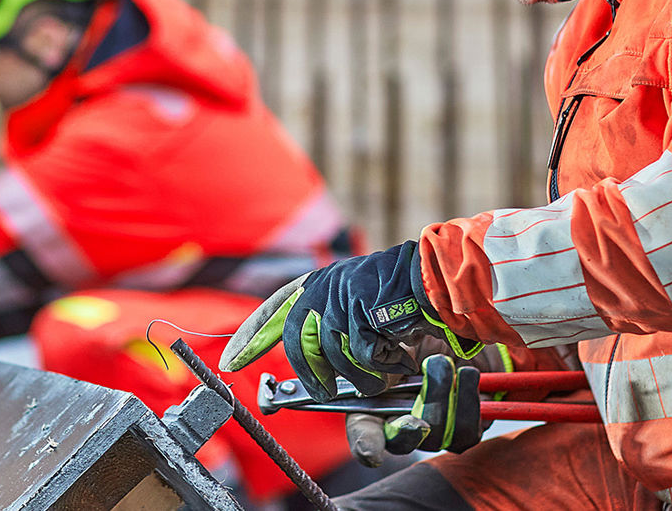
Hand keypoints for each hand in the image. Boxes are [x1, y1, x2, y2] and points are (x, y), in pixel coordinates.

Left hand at [219, 241, 480, 399]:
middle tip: (328, 392)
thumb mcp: (359, 321)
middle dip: (313, 375)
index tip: (231, 361)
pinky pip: (360, 354)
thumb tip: (312, 378)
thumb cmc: (404, 304)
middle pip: (297, 343)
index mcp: (318, 285)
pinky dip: (383, 363)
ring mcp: (337, 295)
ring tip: (384, 370)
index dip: (251, 337)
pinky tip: (400, 354)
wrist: (441, 279)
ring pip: (332, 355)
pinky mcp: (357, 306)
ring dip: (361, 372)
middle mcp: (322, 286)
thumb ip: (333, 342)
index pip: (274, 310)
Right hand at [344, 354, 483, 464]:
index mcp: (376, 403)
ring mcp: (434, 432)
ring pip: (435, 438)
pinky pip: (467, 433)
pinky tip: (467, 373)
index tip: (372, 453)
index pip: (363, 431)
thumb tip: (380, 383)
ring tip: (446, 363)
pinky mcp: (465, 431)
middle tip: (421, 403)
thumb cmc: (426, 340)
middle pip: (400, 443)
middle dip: (410, 428)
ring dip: (442, 398)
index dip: (365, 444)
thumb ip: (385, 366)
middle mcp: (403, 424)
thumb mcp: (402, 345)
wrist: (466, 335)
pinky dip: (468, 400)